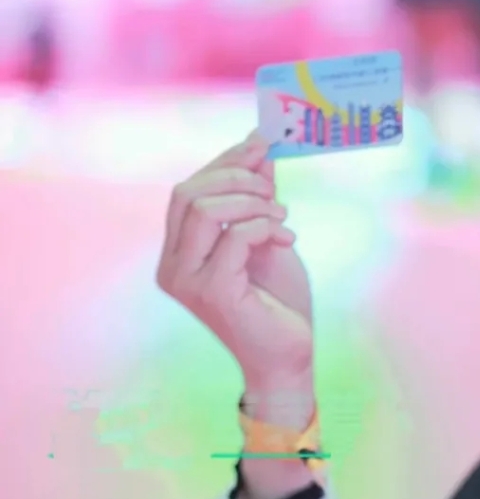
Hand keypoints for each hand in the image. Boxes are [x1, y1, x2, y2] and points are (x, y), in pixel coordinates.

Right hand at [157, 132, 312, 389]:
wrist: (289, 353)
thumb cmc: (277, 299)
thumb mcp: (266, 235)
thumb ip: (256, 196)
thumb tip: (256, 145)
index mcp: (178, 251)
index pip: (187, 190)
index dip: (224, 163)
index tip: (260, 147)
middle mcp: (172, 266)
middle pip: (188, 193)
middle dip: (237, 178)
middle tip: (275, 191)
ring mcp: (187, 282)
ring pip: (205, 209)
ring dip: (253, 203)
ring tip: (283, 219)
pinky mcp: (213, 293)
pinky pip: (235, 236)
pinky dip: (265, 227)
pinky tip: (287, 240)